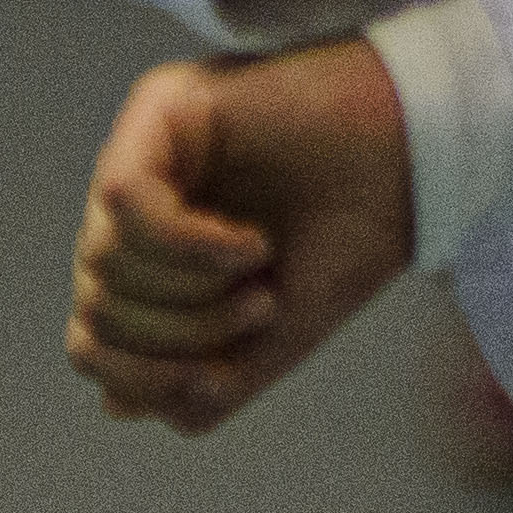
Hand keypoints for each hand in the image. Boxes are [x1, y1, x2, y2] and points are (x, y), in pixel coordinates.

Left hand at [66, 38, 417, 431]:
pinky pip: (126, 200)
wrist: (421, 158)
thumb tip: (115, 405)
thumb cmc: (355, 235)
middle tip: (260, 308)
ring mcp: (141, 150)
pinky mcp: (159, 107)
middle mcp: (134, 199)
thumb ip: (204, 380)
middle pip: (94, 309)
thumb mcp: (277, 335)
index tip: (222, 374)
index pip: (92, 341)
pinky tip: (249, 244)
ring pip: (103, 262)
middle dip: (181, 337)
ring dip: (193, 293)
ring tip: (261, 271)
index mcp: (154, 254)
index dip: (144, 379)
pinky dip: (188, 245)